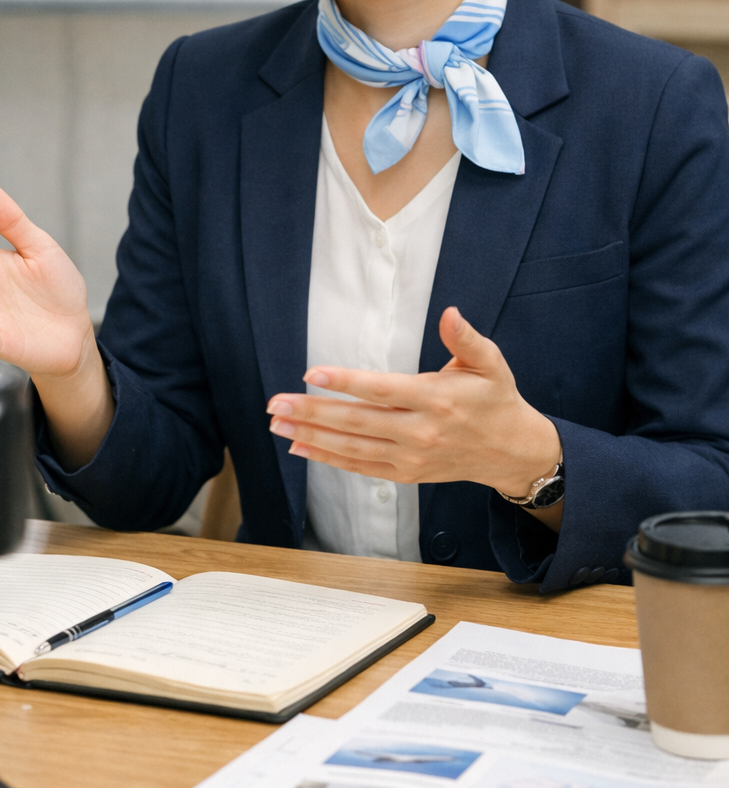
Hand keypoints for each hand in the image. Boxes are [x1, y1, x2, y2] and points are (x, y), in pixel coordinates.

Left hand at [267, 307, 562, 520]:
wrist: (512, 451)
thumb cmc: (496, 399)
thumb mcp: (490, 362)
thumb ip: (465, 338)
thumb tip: (449, 313)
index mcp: (437, 399)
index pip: (382, 390)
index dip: (345, 383)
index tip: (311, 374)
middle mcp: (420, 432)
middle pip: (358, 423)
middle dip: (313, 413)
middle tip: (275, 404)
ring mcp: (411, 458)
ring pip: (353, 448)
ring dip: (311, 436)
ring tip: (277, 424)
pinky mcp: (406, 474)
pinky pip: (360, 467)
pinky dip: (329, 459)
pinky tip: (301, 447)